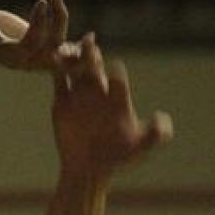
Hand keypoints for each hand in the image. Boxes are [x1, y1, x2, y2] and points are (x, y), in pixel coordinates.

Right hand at [0, 0, 79, 71]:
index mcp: (6, 55)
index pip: (29, 47)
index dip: (38, 27)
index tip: (42, 2)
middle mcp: (24, 59)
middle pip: (50, 51)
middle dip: (57, 27)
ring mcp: (33, 55)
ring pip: (58, 44)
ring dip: (61, 20)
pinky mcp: (40, 46)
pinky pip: (58, 38)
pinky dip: (61, 20)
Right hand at [52, 34, 173, 175]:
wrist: (88, 171)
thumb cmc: (116, 160)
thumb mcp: (138, 149)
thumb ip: (154, 134)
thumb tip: (162, 116)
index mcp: (118, 99)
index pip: (117, 79)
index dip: (114, 73)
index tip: (112, 71)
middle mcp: (100, 93)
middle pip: (96, 68)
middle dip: (92, 55)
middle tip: (89, 42)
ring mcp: (80, 96)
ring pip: (76, 70)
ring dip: (72, 57)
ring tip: (67, 50)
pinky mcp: (61, 103)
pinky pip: (58, 82)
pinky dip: (55, 70)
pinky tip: (51, 61)